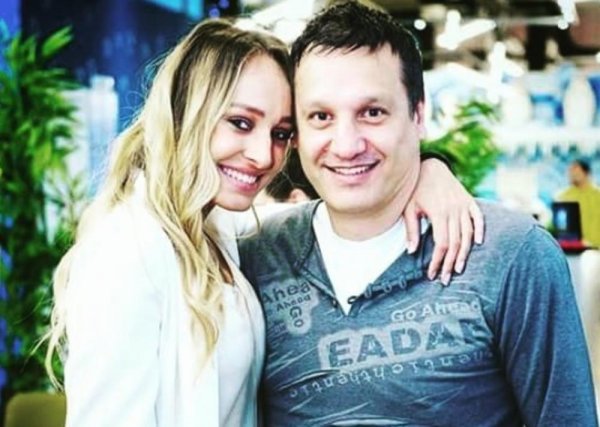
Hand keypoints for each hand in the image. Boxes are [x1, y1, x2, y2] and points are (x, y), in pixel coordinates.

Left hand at [403, 159, 483, 284]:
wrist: (430, 165)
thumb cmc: (415, 188)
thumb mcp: (409, 208)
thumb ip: (411, 229)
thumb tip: (411, 251)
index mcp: (439, 213)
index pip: (441, 244)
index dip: (438, 261)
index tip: (432, 274)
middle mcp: (454, 210)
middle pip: (455, 243)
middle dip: (451, 263)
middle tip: (446, 278)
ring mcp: (463, 205)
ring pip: (468, 233)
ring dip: (464, 252)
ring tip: (459, 268)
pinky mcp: (469, 200)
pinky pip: (478, 217)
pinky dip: (480, 229)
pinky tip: (479, 243)